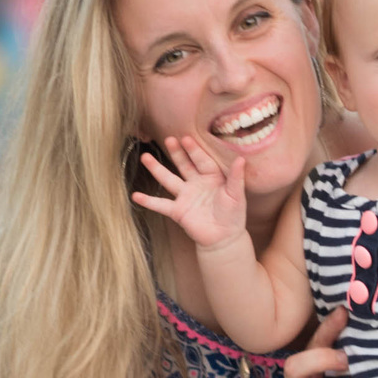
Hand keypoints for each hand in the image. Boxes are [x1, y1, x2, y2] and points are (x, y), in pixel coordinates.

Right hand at [130, 136, 247, 251]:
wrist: (224, 238)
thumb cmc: (233, 215)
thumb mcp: (236, 195)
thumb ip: (236, 178)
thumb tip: (241, 159)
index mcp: (212, 177)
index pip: (202, 160)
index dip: (194, 150)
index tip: (186, 138)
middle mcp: (196, 183)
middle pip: (183, 165)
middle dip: (176, 152)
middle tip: (168, 139)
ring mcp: (185, 196)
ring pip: (168, 179)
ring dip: (156, 169)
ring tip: (145, 157)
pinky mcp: (177, 211)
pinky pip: (161, 205)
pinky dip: (148, 201)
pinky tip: (136, 196)